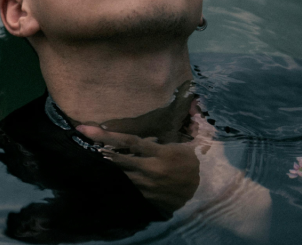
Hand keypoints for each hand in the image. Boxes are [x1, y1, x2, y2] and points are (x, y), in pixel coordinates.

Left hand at [79, 114, 271, 240]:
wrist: (216, 199)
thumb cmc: (210, 166)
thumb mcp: (204, 141)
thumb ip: (197, 120)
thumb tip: (195, 100)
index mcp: (162, 154)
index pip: (128, 142)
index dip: (105, 135)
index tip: (85, 129)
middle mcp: (151, 172)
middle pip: (119, 159)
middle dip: (102, 148)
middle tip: (85, 137)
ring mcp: (149, 188)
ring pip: (126, 172)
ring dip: (118, 162)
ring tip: (108, 150)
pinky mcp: (150, 200)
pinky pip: (135, 185)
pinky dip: (132, 175)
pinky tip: (132, 168)